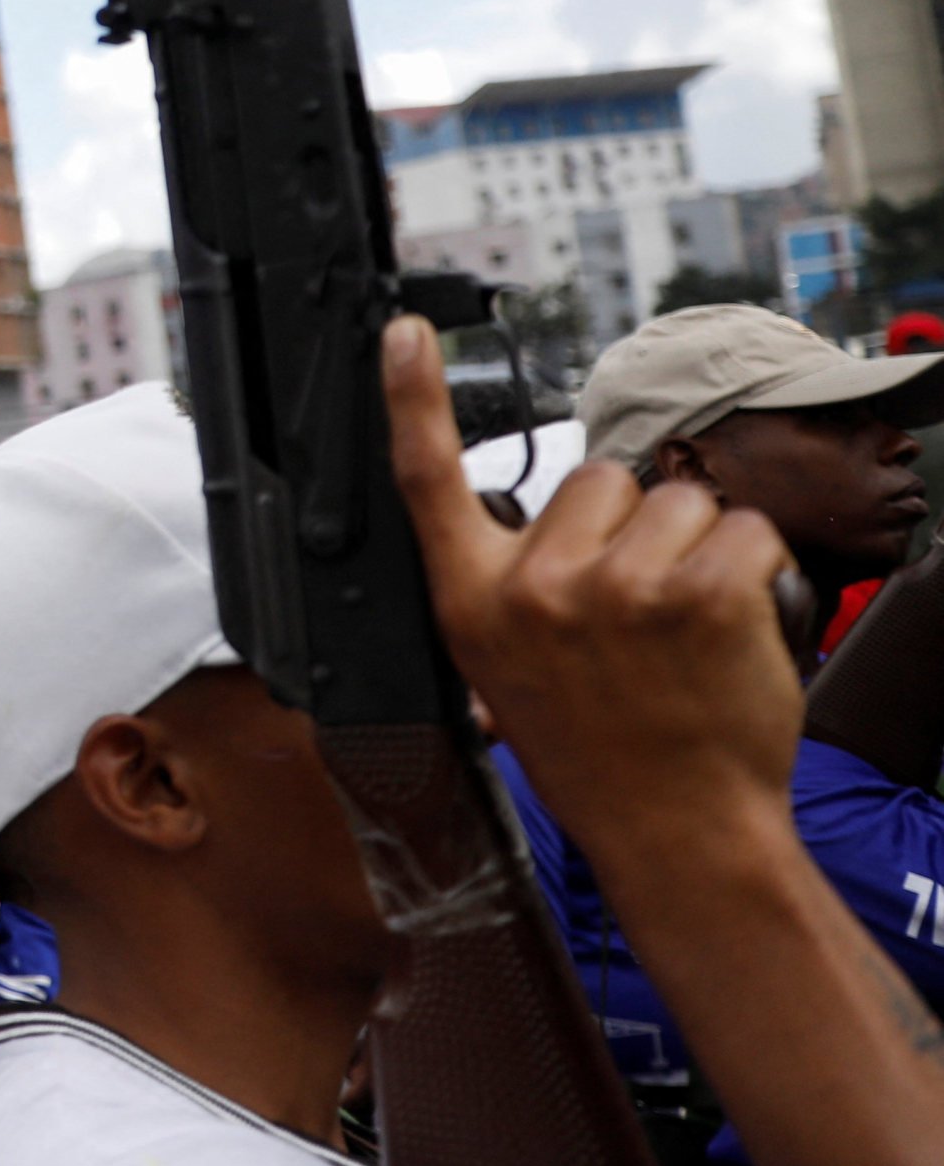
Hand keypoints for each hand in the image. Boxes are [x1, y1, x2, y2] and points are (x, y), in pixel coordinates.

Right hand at [381, 313, 803, 860]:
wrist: (678, 831)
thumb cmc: (602, 756)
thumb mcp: (504, 677)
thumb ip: (509, 594)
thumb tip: (547, 536)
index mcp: (472, 602)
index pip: (429, 480)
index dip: (414, 397)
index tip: (406, 334)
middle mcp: (533, 586)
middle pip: (600, 479)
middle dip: (635, 525)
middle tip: (641, 608)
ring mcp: (617, 587)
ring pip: (681, 501)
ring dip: (701, 550)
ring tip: (687, 630)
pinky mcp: (699, 591)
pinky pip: (746, 532)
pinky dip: (760, 572)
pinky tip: (734, 629)